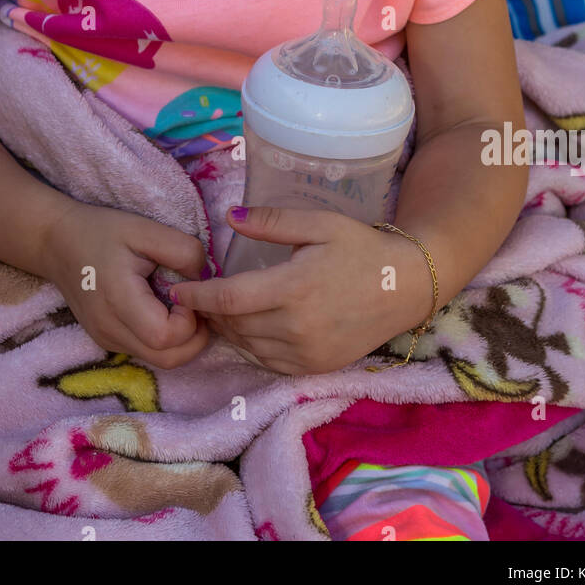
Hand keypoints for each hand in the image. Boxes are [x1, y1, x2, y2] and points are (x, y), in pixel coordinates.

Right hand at [40, 198, 209, 369]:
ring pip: (159, 361)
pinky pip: (146, 353)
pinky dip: (164, 341)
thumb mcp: (145, 229)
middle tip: (195, 305)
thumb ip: (182, 251)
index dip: (189, 320)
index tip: (187, 292)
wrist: (56, 242)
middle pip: (167, 359)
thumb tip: (206, 278)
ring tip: (181, 307)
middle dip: (194, 338)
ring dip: (181, 341)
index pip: (165, 336)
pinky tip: (164, 312)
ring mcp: (106, 340)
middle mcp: (110, 330)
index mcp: (118, 300)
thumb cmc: (102, 231)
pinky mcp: (107, 341)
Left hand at [170, 206, 434, 375]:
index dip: (197, 295)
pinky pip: (267, 362)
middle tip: (197, 295)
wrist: (406, 287)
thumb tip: (228, 217)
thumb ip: (272, 222)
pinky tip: (248, 328)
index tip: (178, 288)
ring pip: (247, 346)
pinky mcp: (315, 367)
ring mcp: (307, 353)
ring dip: (227, 329)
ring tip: (218, 310)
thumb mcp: (319, 224)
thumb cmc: (361, 248)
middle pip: (233, 325)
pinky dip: (250, 346)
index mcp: (294, 288)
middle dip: (209, 311)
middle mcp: (297, 327)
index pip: (229, 299)